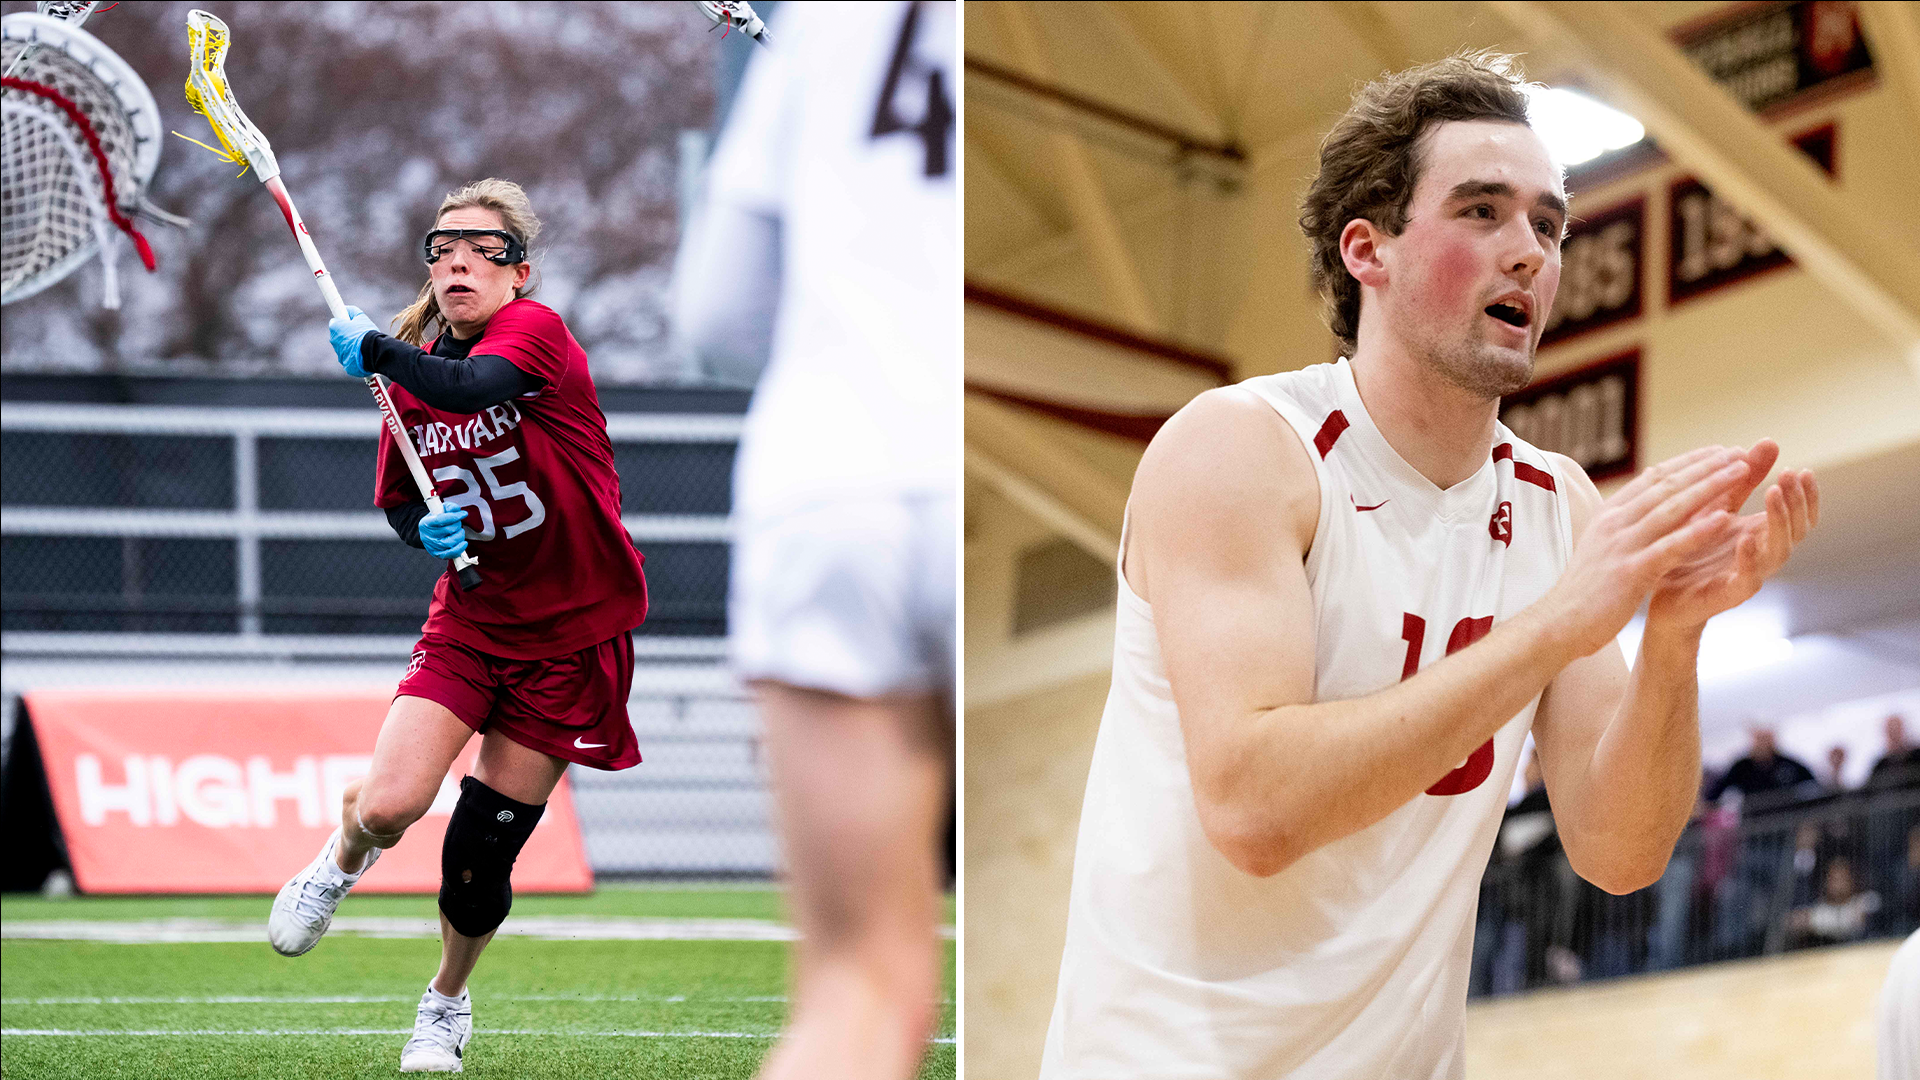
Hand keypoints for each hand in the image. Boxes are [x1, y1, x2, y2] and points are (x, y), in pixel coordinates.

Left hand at [328, 306, 378, 377]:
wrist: (374, 351)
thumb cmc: (367, 333)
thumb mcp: (361, 317)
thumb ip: (351, 311)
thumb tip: (345, 309)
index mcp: (335, 328)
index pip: (335, 323)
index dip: (343, 323)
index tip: (349, 324)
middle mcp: (334, 341)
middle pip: (339, 337)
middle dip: (347, 336)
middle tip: (359, 335)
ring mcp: (339, 354)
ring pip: (344, 349)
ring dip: (351, 347)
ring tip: (363, 346)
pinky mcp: (346, 365)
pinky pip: (350, 360)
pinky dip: (355, 358)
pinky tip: (363, 356)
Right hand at [418, 505, 469, 559]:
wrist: (429, 534)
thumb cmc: (436, 520)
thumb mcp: (440, 510)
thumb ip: (449, 507)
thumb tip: (456, 509)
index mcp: (426, 523)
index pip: (441, 519)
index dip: (454, 516)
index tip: (464, 514)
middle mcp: (428, 536)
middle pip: (448, 530)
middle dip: (457, 525)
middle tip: (457, 523)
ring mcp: (433, 546)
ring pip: (451, 542)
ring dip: (460, 535)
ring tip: (459, 532)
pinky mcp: (438, 554)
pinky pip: (450, 554)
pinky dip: (459, 549)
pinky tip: (464, 543)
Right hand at [1542, 445, 1751, 656]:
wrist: (1559, 622)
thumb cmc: (1585, 588)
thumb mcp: (1603, 545)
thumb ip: (1625, 522)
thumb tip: (1644, 500)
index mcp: (1609, 514)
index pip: (1654, 478)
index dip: (1689, 462)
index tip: (1718, 451)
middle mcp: (1615, 522)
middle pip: (1667, 486)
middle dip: (1706, 466)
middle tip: (1739, 452)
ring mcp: (1622, 545)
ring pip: (1672, 508)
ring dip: (1709, 487)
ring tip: (1740, 472)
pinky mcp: (1631, 571)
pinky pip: (1671, 546)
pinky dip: (1698, 530)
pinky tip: (1725, 518)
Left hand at [1645, 451, 1817, 631]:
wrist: (1661, 592)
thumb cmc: (1692, 548)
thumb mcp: (1717, 506)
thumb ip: (1743, 480)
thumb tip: (1769, 442)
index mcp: (1762, 532)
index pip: (1799, 514)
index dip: (1806, 494)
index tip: (1803, 469)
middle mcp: (1762, 553)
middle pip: (1797, 529)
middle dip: (1796, 501)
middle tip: (1789, 475)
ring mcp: (1750, 574)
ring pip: (1779, 551)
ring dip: (1779, 521)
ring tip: (1773, 494)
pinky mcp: (1729, 593)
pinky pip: (1749, 578)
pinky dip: (1750, 559)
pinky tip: (1746, 538)